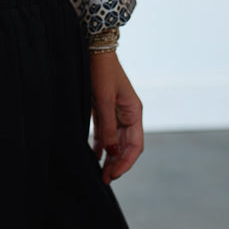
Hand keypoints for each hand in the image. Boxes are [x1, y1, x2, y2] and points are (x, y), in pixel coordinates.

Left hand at [90, 51, 143, 184]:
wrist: (93, 48)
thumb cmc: (101, 71)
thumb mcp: (104, 99)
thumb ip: (108, 126)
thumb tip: (112, 152)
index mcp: (134, 112)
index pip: (135, 145)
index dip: (125, 162)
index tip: (113, 175)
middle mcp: (128, 114)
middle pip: (126, 146)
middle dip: (117, 163)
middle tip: (104, 179)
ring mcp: (116, 112)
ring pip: (116, 141)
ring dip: (109, 157)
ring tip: (100, 172)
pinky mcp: (104, 108)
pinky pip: (106, 132)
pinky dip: (101, 145)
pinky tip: (95, 156)